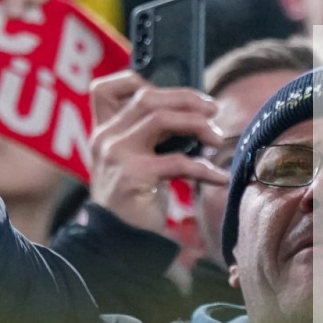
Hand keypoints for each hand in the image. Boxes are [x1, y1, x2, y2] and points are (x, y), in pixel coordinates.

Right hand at [86, 69, 228, 234]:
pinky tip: (219, 177)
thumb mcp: (133, 161)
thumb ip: (147, 136)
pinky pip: (177, 162)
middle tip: (213, 110)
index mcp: (103, 132)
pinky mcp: (133, 176)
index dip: (135, 81)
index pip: (104, 89)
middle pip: (147, 97)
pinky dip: (204, 168)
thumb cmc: (134, 200)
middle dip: (187, 99)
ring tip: (216, 138)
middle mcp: (105, 138)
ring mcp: (116, 155)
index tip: (173, 95)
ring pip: (161, 118)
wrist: (117, 241)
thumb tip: (192, 112)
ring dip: (197, 123)